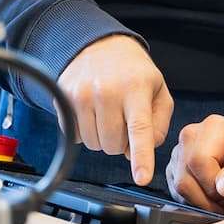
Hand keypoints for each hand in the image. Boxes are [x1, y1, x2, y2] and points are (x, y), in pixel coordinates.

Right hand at [58, 35, 173, 184]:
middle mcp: (107, 91)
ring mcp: (82, 94)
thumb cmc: (133, 72)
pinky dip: (85, 131)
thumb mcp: (158, 90)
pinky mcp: (63, 97)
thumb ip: (159, 124)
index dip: (141, 157)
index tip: (142, 178)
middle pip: (113, 145)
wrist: (99, 45)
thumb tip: (140, 151)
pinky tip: (92, 111)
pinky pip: (75, 136)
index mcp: (136, 88)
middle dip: (120, 142)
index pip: (140, 129)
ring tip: (108, 114)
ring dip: (103, 138)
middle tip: (123, 121)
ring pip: (93, 144)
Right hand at [166, 115, 223, 212]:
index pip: (199, 160)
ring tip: (223, 205)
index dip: (213, 187)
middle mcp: (191, 136)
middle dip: (207, 201)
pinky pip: (176, 193)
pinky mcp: (174, 168)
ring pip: (179, 189)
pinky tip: (213, 202)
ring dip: (202, 204)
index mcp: (214, 127)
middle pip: (185, 179)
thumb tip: (221, 185)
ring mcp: (179, 152)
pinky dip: (195, 203)